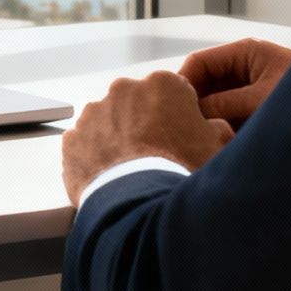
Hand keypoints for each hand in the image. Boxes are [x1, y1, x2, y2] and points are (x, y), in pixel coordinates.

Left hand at [62, 71, 233, 205]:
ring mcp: (93, 113)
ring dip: (117, 139)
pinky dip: (94, 156)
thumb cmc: (181, 172)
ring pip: (108, 122)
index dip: (177, 116)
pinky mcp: (72, 138)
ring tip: (131, 170)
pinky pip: (85, 144)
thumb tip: (214, 128)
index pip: (172, 92)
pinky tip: (109, 177)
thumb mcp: (218, 147)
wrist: (142, 205)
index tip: (179, 135)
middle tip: (155, 155)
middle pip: (136, 104)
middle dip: (144, 123)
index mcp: (162, 84)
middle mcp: (124, 90)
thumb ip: (216, 128)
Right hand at [178, 38, 290, 127]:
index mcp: (245, 52)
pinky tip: (219, 142)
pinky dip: (224, 126)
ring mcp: (251, 86)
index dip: (183, 82)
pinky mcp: (258, 107)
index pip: (200, 62)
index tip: (171, 107)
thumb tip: (193, 113)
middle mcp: (245, 66)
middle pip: (206, 82)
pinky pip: (232, 114)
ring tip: (202, 138)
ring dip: (210, 118)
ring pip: (217, 101)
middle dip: (195, 104)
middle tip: (184, 128)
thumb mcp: (262, 99)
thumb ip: (225, 103)